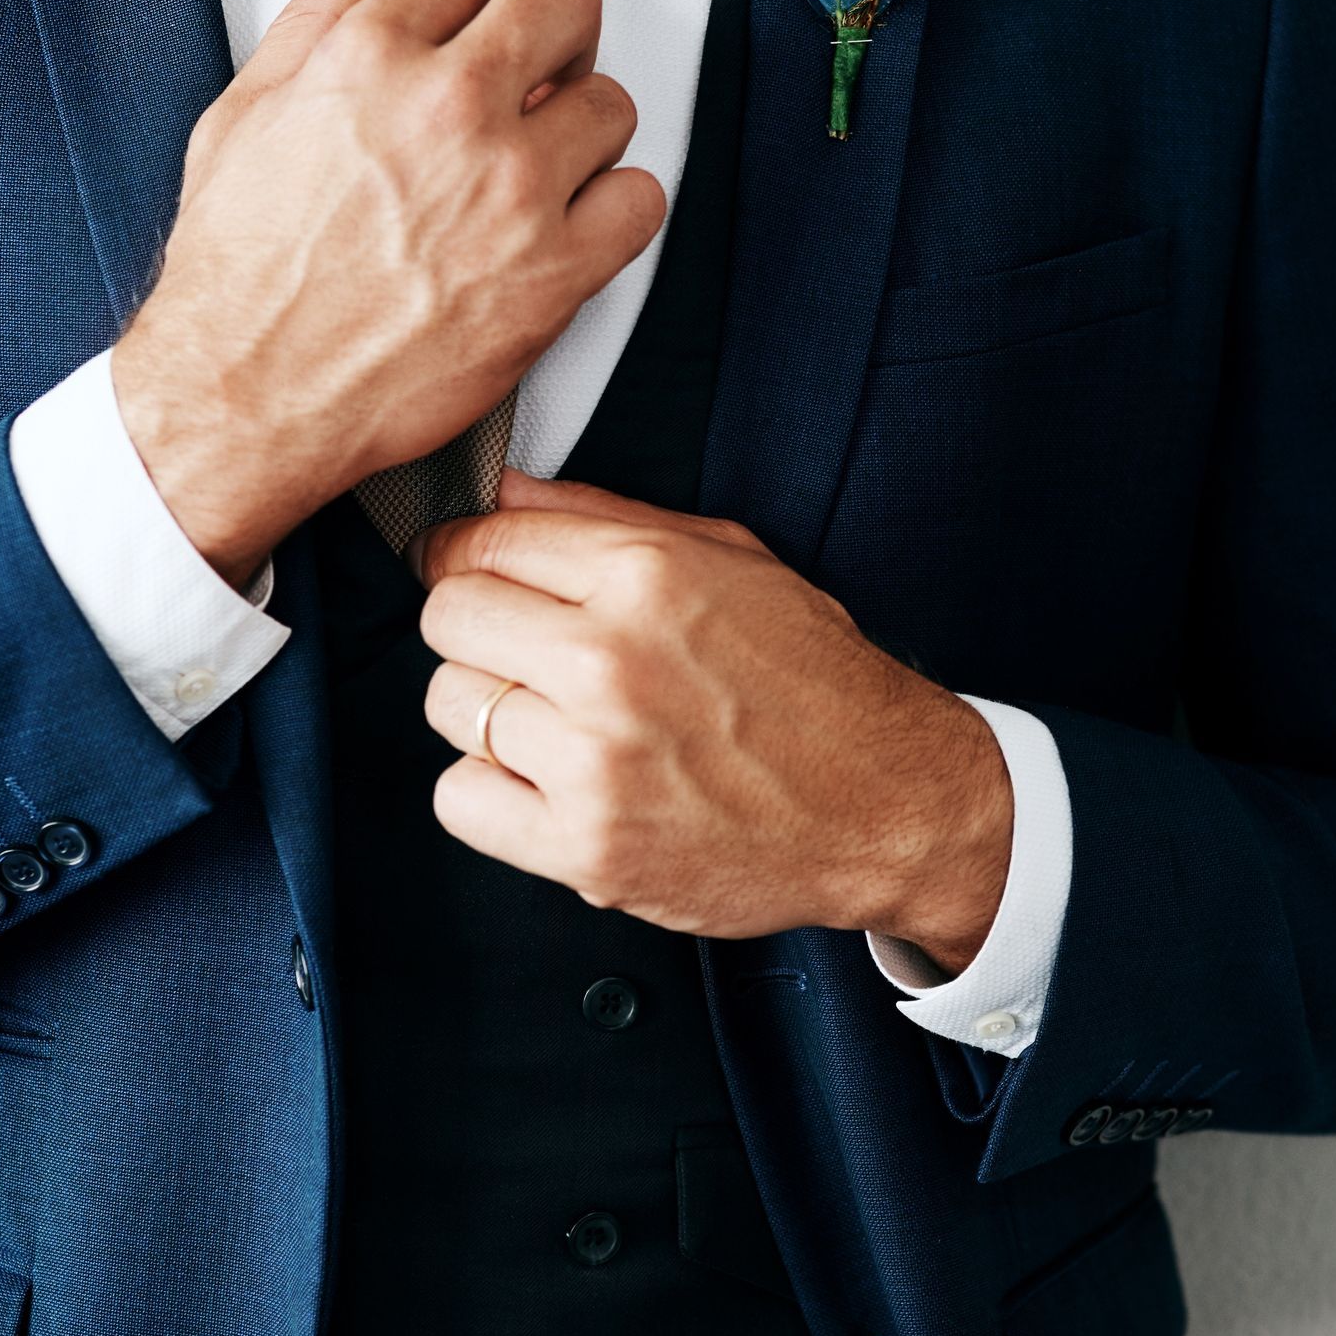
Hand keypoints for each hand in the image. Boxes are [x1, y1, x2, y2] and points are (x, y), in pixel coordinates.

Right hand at [112, 0, 664, 588]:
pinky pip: (640, 202)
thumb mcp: (241, 122)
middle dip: (553, 27)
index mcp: (370, 58)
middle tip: (538, 68)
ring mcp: (511, 190)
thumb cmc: (237, 277)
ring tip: (541, 162)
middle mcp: (449, 109)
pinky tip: (569, 222)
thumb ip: (308, 25)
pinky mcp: (552, 274)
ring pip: (612, 103)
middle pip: (563, 2)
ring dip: (583, 126)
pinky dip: (614, 208)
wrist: (245, 398)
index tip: (489, 13)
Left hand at [417, 473, 1012, 968]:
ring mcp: (596, 760)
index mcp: (646, 577)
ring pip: (449, 706)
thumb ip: (607, 517)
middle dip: (477, 632)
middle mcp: (613, 661)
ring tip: (556, 724)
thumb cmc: (813, 681)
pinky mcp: (589, 847)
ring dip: (488, 715)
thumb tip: (503, 488)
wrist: (888, 805)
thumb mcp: (732, 560)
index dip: (464, 556)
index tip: (471, 574)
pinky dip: (490, 795)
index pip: (481, 541)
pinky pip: (460, 799)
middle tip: (523, 655)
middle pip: (447, 618)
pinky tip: (549, 784)